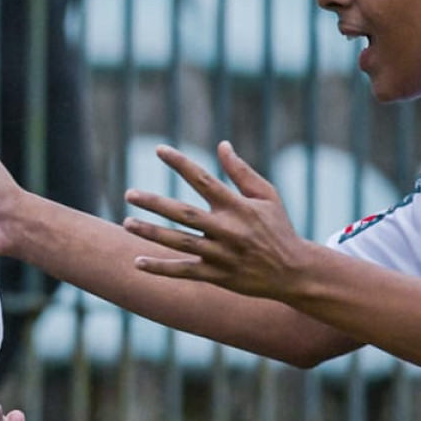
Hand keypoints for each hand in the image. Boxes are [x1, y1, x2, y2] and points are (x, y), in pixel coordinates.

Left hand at [122, 141, 316, 297]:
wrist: (294, 272)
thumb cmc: (278, 228)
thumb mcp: (267, 196)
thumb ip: (241, 172)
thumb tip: (222, 145)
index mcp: (238, 206)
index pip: (203, 180)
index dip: (181, 163)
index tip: (159, 149)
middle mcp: (227, 229)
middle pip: (185, 214)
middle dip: (156, 203)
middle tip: (129, 194)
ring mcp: (221, 254)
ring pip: (180, 243)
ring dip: (152, 233)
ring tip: (126, 223)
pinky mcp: (217, 276)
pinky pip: (185, 272)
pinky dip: (161, 268)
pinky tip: (137, 262)